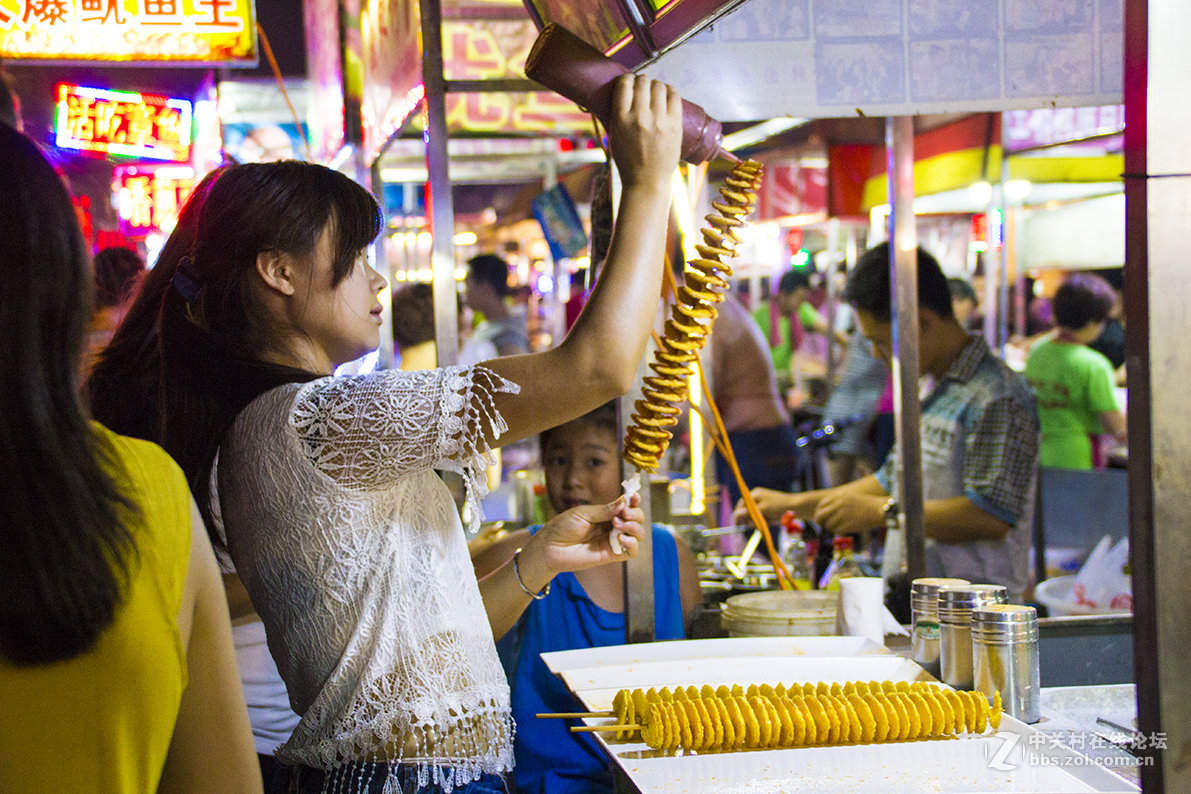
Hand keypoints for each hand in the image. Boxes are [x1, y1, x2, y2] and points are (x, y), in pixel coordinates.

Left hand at [530, 493, 645, 575]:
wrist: (550, 547)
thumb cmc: (562, 527)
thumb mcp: (583, 513)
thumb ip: (604, 510)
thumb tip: (624, 502)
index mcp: (606, 514)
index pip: (627, 507)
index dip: (634, 501)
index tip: (634, 497)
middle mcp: (612, 527)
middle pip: (636, 519)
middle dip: (635, 514)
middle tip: (623, 514)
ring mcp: (612, 541)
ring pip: (638, 535)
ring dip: (634, 527)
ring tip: (618, 524)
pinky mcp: (611, 555)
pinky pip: (631, 552)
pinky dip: (632, 544)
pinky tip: (621, 538)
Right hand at [608, 74, 682, 190]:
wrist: (647, 181)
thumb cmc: (628, 161)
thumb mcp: (614, 136)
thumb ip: (618, 114)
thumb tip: (624, 93)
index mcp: (621, 119)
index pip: (624, 84)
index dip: (627, 79)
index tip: (629, 82)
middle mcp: (640, 117)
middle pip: (642, 81)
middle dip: (641, 81)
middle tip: (642, 88)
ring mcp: (659, 120)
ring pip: (659, 86)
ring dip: (655, 85)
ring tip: (655, 93)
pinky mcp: (675, 124)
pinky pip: (674, 96)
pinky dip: (670, 91)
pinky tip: (667, 95)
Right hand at [733, 487, 804, 525]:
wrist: (797, 507)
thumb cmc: (778, 507)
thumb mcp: (761, 510)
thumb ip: (747, 513)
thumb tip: (734, 516)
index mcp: (755, 494)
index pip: (741, 505)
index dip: (738, 515)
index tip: (738, 525)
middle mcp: (758, 497)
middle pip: (747, 511)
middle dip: (750, 519)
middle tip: (754, 525)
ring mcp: (764, 503)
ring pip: (755, 515)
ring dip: (758, 521)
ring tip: (766, 521)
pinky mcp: (769, 509)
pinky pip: (762, 517)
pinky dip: (765, 520)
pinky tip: (771, 520)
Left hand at [813, 491, 885, 535]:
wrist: (879, 510)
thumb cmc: (866, 504)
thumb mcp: (850, 496)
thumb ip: (837, 501)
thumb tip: (825, 511)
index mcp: (839, 496)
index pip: (821, 504)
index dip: (819, 510)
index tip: (820, 515)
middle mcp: (839, 505)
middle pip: (820, 515)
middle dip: (819, 521)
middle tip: (821, 524)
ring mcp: (843, 515)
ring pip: (828, 525)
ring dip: (830, 527)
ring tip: (836, 527)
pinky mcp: (847, 525)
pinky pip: (836, 531)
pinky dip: (838, 531)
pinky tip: (842, 530)